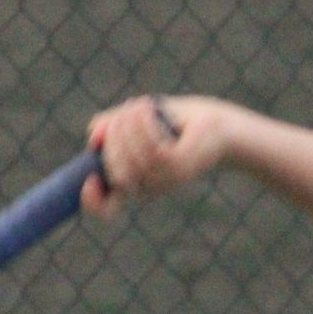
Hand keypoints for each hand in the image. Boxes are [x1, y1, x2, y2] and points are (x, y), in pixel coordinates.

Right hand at [82, 94, 209, 215]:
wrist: (222, 126)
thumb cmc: (178, 124)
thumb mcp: (138, 121)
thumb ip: (113, 126)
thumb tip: (94, 136)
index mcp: (135, 182)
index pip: (107, 208)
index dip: (93, 202)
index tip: (89, 181)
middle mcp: (150, 186)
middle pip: (116, 172)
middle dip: (112, 138)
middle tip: (123, 113)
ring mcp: (168, 178)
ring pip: (134, 159)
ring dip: (127, 126)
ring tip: (137, 105)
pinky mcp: (183, 165)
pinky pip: (154, 150)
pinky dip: (144, 124)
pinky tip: (146, 107)